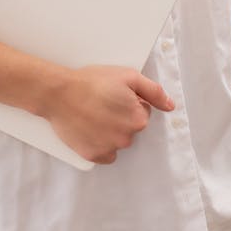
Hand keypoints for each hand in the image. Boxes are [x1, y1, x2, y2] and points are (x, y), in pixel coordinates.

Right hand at [41, 65, 174, 164]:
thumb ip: (154, 92)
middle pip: (131, 127)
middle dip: (121, 117)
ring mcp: (109, 148)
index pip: (143, 112)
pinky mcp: (93, 155)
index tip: (114, 95)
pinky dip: (100, 144)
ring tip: (93, 115)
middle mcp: (127, 137)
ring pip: (118, 141)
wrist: (59, 93)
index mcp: (138, 119)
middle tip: (102, 103)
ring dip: (110, 131)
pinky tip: (90, 129)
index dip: (129, 101)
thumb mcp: (128, 76)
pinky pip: (104, 154)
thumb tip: (170, 106)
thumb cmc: (92, 82)